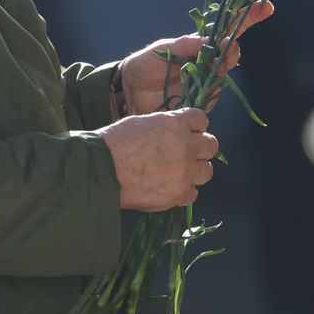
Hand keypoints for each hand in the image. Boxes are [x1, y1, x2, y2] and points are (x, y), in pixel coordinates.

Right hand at [100, 108, 218, 210]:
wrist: (102, 169)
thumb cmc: (115, 142)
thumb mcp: (143, 122)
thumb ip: (166, 126)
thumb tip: (176, 132)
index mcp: (176, 123)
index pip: (201, 119)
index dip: (195, 126)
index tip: (189, 131)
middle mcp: (186, 146)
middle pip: (211, 145)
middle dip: (201, 147)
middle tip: (188, 152)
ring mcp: (184, 172)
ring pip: (207, 171)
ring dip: (196, 170)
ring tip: (180, 172)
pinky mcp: (178, 194)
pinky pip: (193, 193)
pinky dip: (184, 190)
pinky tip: (170, 187)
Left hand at [115, 1, 274, 117]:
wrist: (130, 91)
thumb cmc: (146, 64)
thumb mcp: (165, 48)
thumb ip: (190, 45)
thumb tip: (215, 42)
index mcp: (199, 44)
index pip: (227, 29)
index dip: (247, 17)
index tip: (265, 6)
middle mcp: (206, 62)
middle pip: (230, 53)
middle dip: (233, 49)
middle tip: (229, 48)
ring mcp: (204, 82)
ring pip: (223, 75)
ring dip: (223, 68)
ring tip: (216, 64)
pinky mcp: (200, 101)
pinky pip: (213, 96)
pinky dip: (212, 90)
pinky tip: (206, 87)